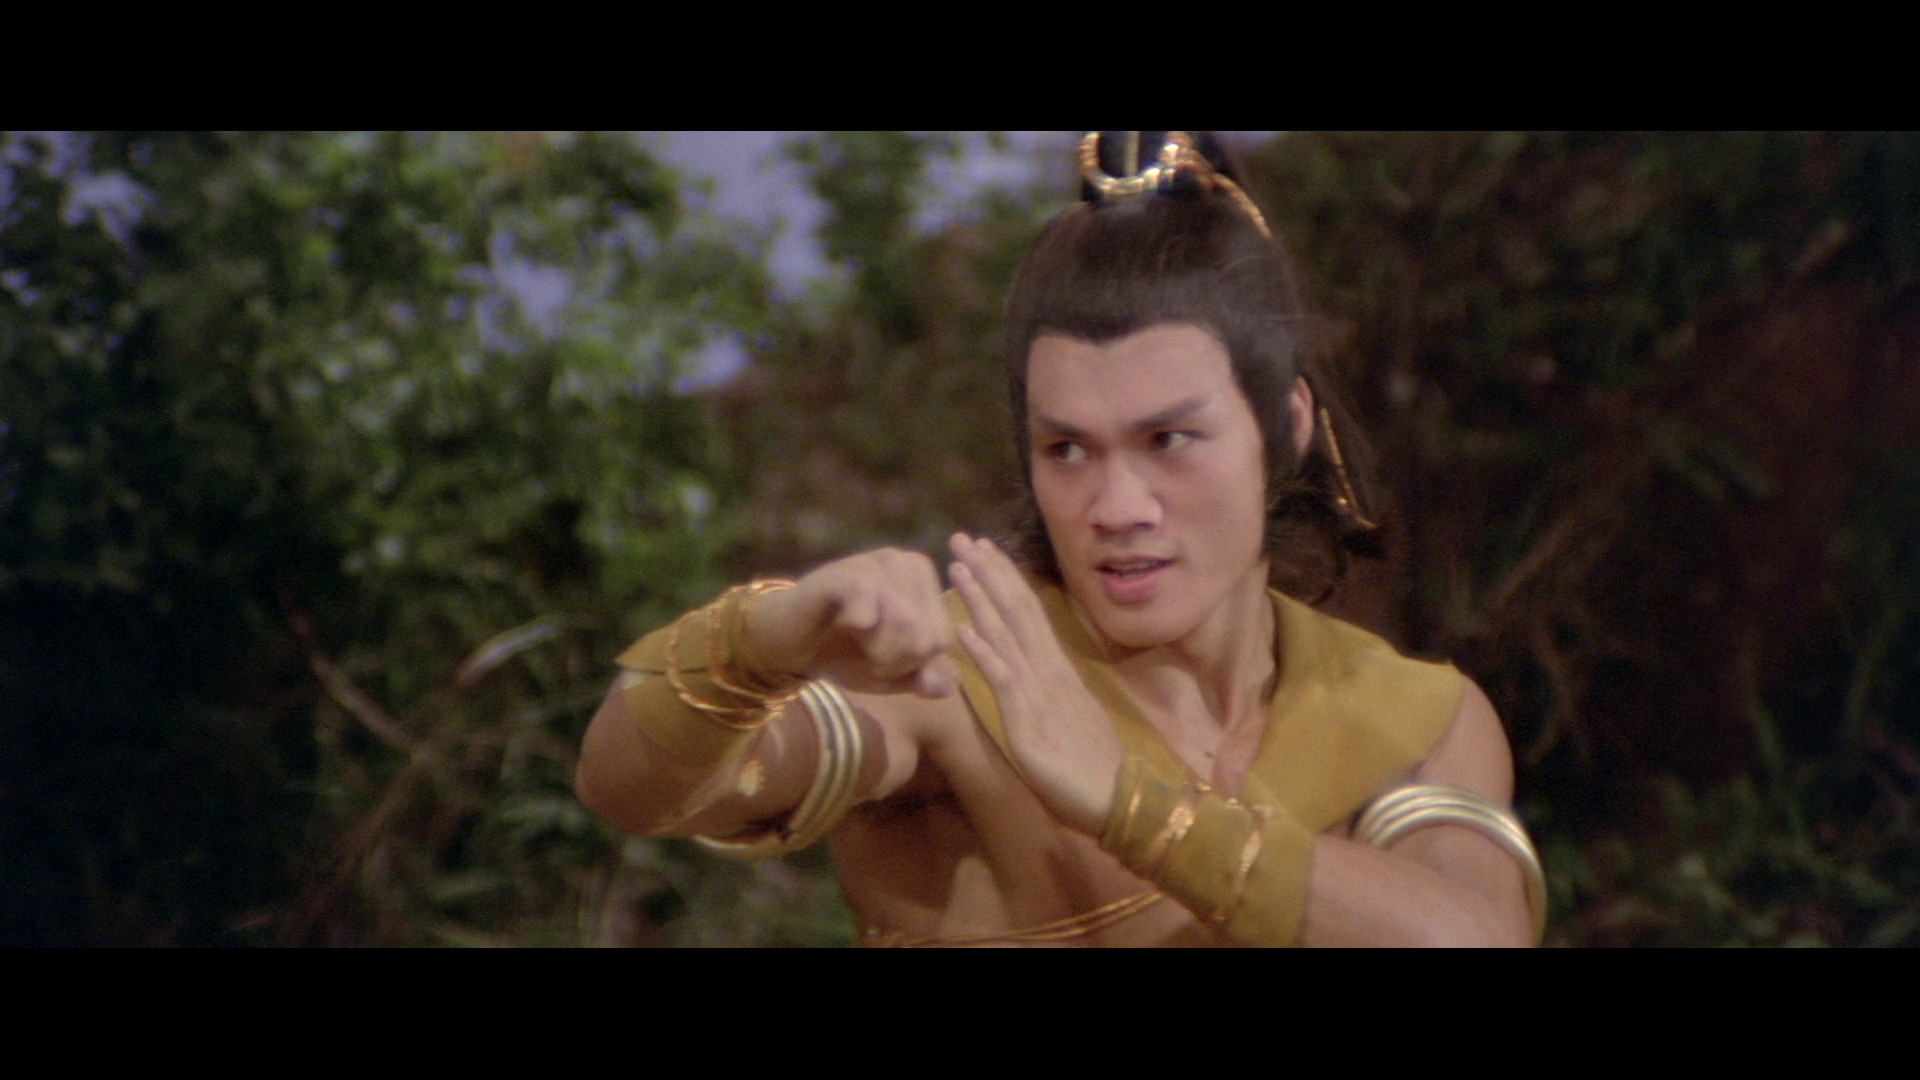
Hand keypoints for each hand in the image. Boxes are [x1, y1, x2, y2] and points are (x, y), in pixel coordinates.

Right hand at [745, 548, 956, 698]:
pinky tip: (842, 622)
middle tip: (864, 651)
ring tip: (855, 639)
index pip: (942, 639)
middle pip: (927, 637)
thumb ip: (924, 678)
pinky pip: (871, 610)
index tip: (880, 656)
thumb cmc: (841, 652)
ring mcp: (877, 562)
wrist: (784, 642)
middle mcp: (906, 562)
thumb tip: (946, 687)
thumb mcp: (890, 673)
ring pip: (905, 625)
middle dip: (894, 661)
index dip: (912, 665)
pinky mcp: (847, 572)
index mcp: (924, 581)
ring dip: (877, 651)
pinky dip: (858, 630)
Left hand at [949, 533, 1122, 835]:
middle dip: (989, 574)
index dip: (1005, 579)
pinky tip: (964, 631)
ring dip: (981, 600)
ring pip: (1008, 637)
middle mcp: (1048, 674)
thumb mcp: (1066, 718)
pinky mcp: (1030, 725)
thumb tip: (1025, 672)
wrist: (1121, 802)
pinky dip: (985, 654)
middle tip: (963, 537)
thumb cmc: (1092, 767)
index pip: (1028, 613)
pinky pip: (1005, 682)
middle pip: (1017, 612)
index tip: (983, 549)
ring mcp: (1040, 696)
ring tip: (958, 567)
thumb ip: (1046, 692)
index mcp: (1055, 671)